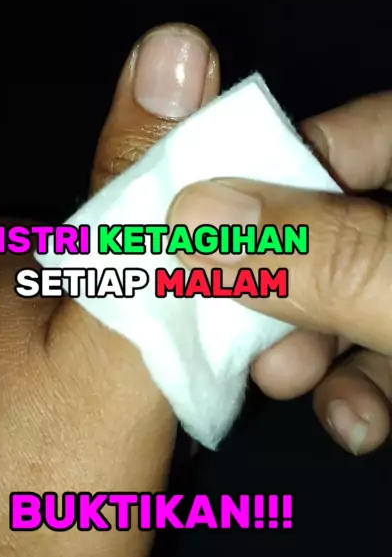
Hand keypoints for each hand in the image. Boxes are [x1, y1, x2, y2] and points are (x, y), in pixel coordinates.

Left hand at [0, 24, 219, 556]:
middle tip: (174, 415)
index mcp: (1, 252)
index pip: (141, 222)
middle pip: (115, 278)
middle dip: (164, 331)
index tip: (225, 342)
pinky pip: (54, 376)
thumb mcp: (112, 356)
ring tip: (127, 452)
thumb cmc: (32, 506)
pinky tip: (88, 460)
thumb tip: (172, 44)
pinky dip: (89, 404)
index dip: (203, 274)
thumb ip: (153, 219)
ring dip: (129, 376)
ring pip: (88, 332)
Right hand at [168, 93, 391, 455]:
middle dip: (284, 281)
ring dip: (316, 348)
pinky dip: (365, 388)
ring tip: (292, 387)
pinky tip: (357, 426)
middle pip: (340, 224)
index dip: (277, 167)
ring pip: (358, 296)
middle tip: (242, 331)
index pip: (357, 130)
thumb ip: (325, 257)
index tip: (208, 225)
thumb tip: (191, 213)